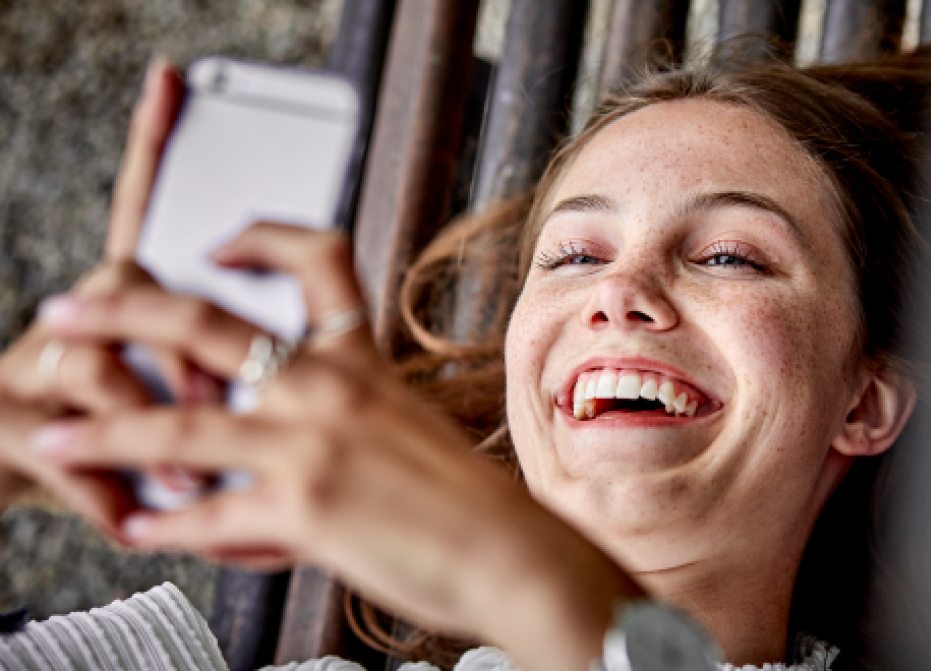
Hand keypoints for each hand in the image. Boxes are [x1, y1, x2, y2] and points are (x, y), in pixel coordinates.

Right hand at [0, 58, 198, 527]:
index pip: (143, 213)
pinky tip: (129, 517)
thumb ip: (226, 374)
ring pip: (102, 365)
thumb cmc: (119, 435)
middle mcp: (82, 315)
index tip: (171, 84)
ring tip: (189, 483)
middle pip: (134, 292)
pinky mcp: (13, 422)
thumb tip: (291, 365)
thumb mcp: (179, 400)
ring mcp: (42, 363)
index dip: (153, 144)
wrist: (18, 480)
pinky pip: (71, 444)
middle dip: (178, 343)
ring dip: (151, 429)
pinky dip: (112, 494)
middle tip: (220, 406)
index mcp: (131, 302)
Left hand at [32, 224, 644, 670]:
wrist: (511, 553)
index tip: (217, 243)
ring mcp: (312, 446)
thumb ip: (341, 416)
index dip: (261, 237)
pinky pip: (206, 515)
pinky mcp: (303, 511)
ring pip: (178, 427)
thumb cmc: (468, 498)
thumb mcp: (407, 427)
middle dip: (121, 312)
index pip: (317, 259)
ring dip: (103, 433)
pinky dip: (164, 525)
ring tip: (53, 437)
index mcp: (362, 360)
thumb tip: (275, 436)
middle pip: (206, 326)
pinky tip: (138, 528)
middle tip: (66, 310)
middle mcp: (331, 388)